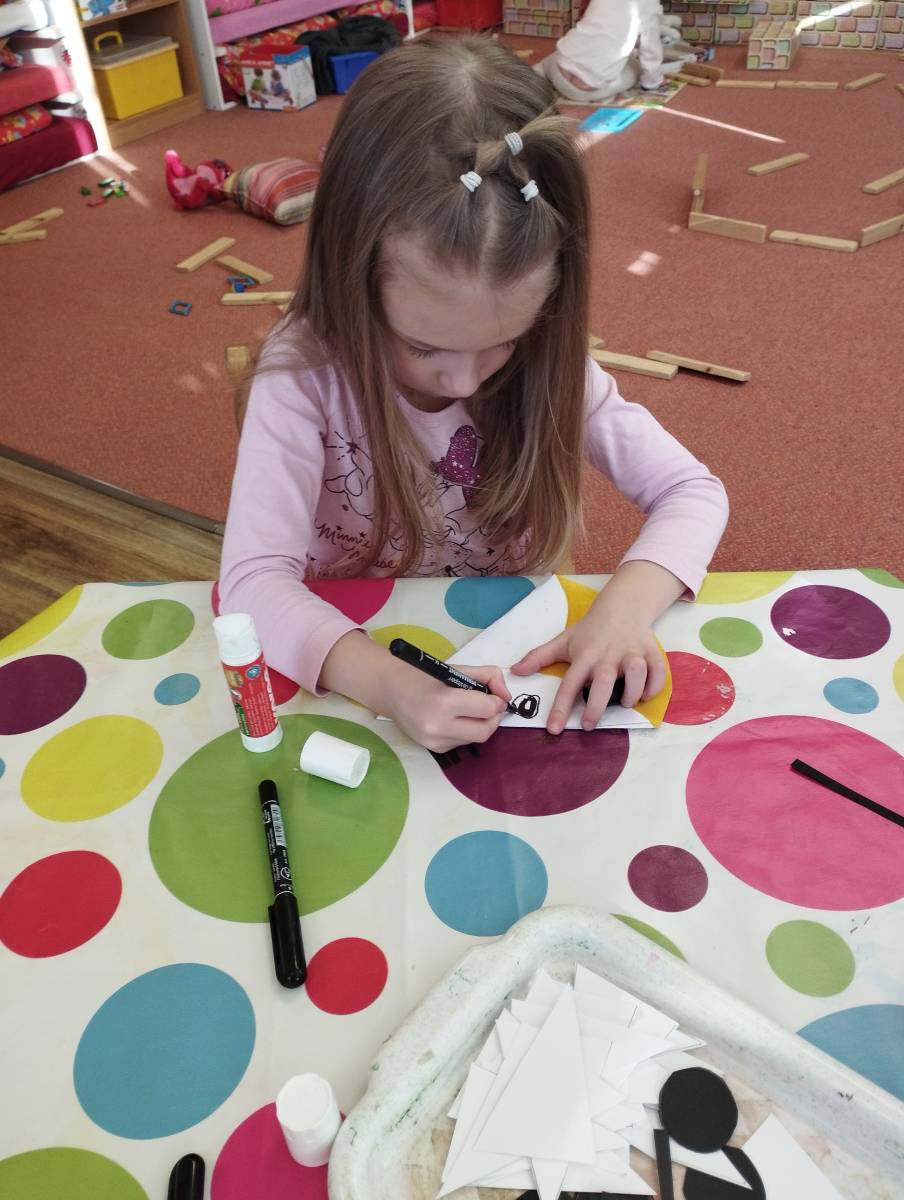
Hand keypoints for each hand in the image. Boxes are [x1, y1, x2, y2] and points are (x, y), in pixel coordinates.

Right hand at [383, 662, 510, 752]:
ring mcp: (434, 741)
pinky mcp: (433, 749)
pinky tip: (457, 719)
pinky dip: (467, 732)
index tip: (495, 695)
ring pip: (475, 739)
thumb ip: (488, 677)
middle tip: (491, 706)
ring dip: (481, 725)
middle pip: (485, 730)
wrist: (390, 690)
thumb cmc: (424, 675)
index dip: (497, 701)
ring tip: (472, 710)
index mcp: (443, 701)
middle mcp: (438, 726)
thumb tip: (506, 696)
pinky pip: (462, 743)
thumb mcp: (457, 668)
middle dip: (494, 717)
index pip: (487, 709)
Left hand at [509, 562, 682, 733]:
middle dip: (596, 707)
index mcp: (585, 655)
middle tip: (589, 725)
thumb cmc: (590, 629)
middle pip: (603, 682)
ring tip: (624, 704)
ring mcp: (631, 652)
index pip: (569, 683)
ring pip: (635, 674)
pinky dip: (654, 686)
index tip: (554, 729)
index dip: (561, 708)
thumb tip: (515, 670)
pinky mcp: (652, 652)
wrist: (622, 605)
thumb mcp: (563, 640)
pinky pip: (658, 672)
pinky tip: (644, 694)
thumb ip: (539, 656)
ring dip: (631, 693)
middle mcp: (608, 654)